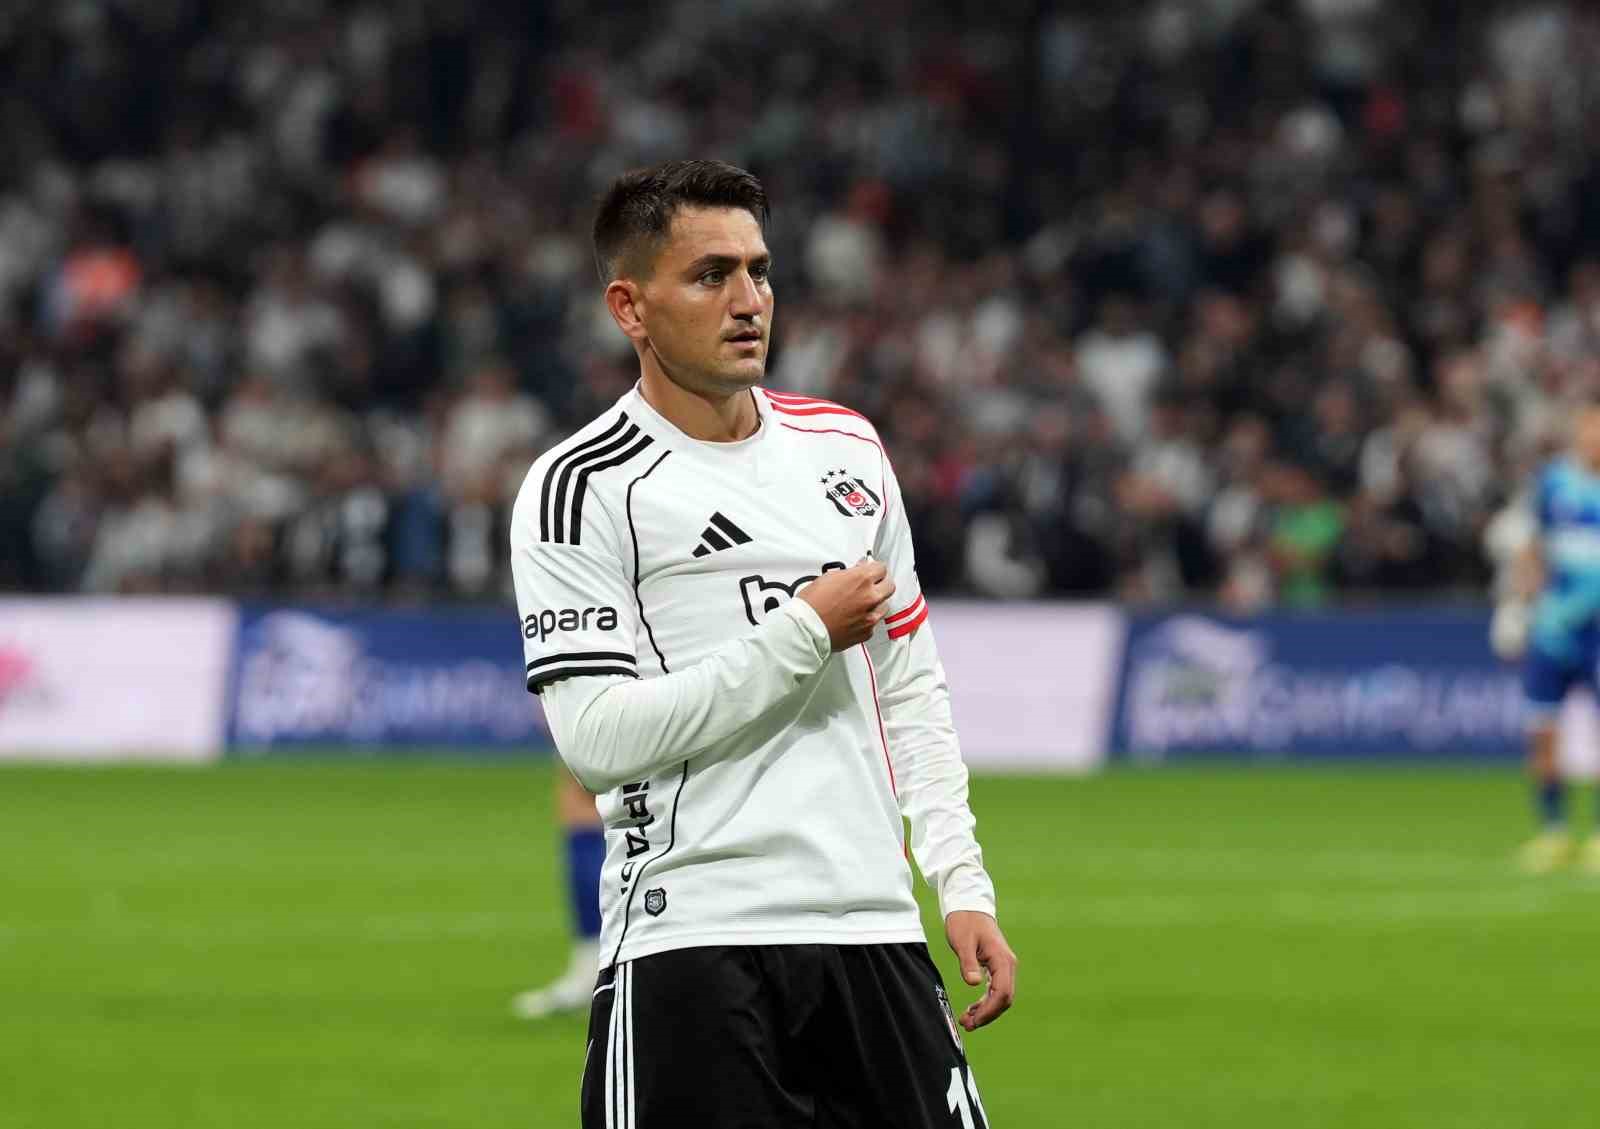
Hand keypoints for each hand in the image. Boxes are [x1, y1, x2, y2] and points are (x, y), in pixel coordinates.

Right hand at [798, 558, 894, 651]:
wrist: (806, 629)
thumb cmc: (811, 605)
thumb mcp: (828, 578)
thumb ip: (849, 573)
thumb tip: (858, 569)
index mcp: (862, 579)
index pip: (882, 568)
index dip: (875, 569)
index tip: (871, 571)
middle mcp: (870, 597)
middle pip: (889, 585)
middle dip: (881, 583)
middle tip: (871, 584)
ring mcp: (871, 616)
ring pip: (884, 605)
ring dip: (876, 602)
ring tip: (860, 603)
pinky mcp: (867, 632)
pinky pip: (874, 622)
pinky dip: (867, 618)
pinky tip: (854, 616)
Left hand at [945, 910, 1016, 1030]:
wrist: (968, 906)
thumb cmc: (965, 921)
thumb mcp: (962, 941)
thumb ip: (968, 962)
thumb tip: (974, 983)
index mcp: (1002, 960)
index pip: (1002, 993)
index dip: (989, 1011)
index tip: (973, 1020)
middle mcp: (1008, 965)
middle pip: (1004, 999)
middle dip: (987, 1015)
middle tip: (967, 1024)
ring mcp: (1004, 966)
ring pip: (1001, 996)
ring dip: (986, 1011)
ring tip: (967, 1020)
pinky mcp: (997, 967)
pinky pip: (996, 990)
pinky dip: (986, 1002)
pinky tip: (973, 1009)